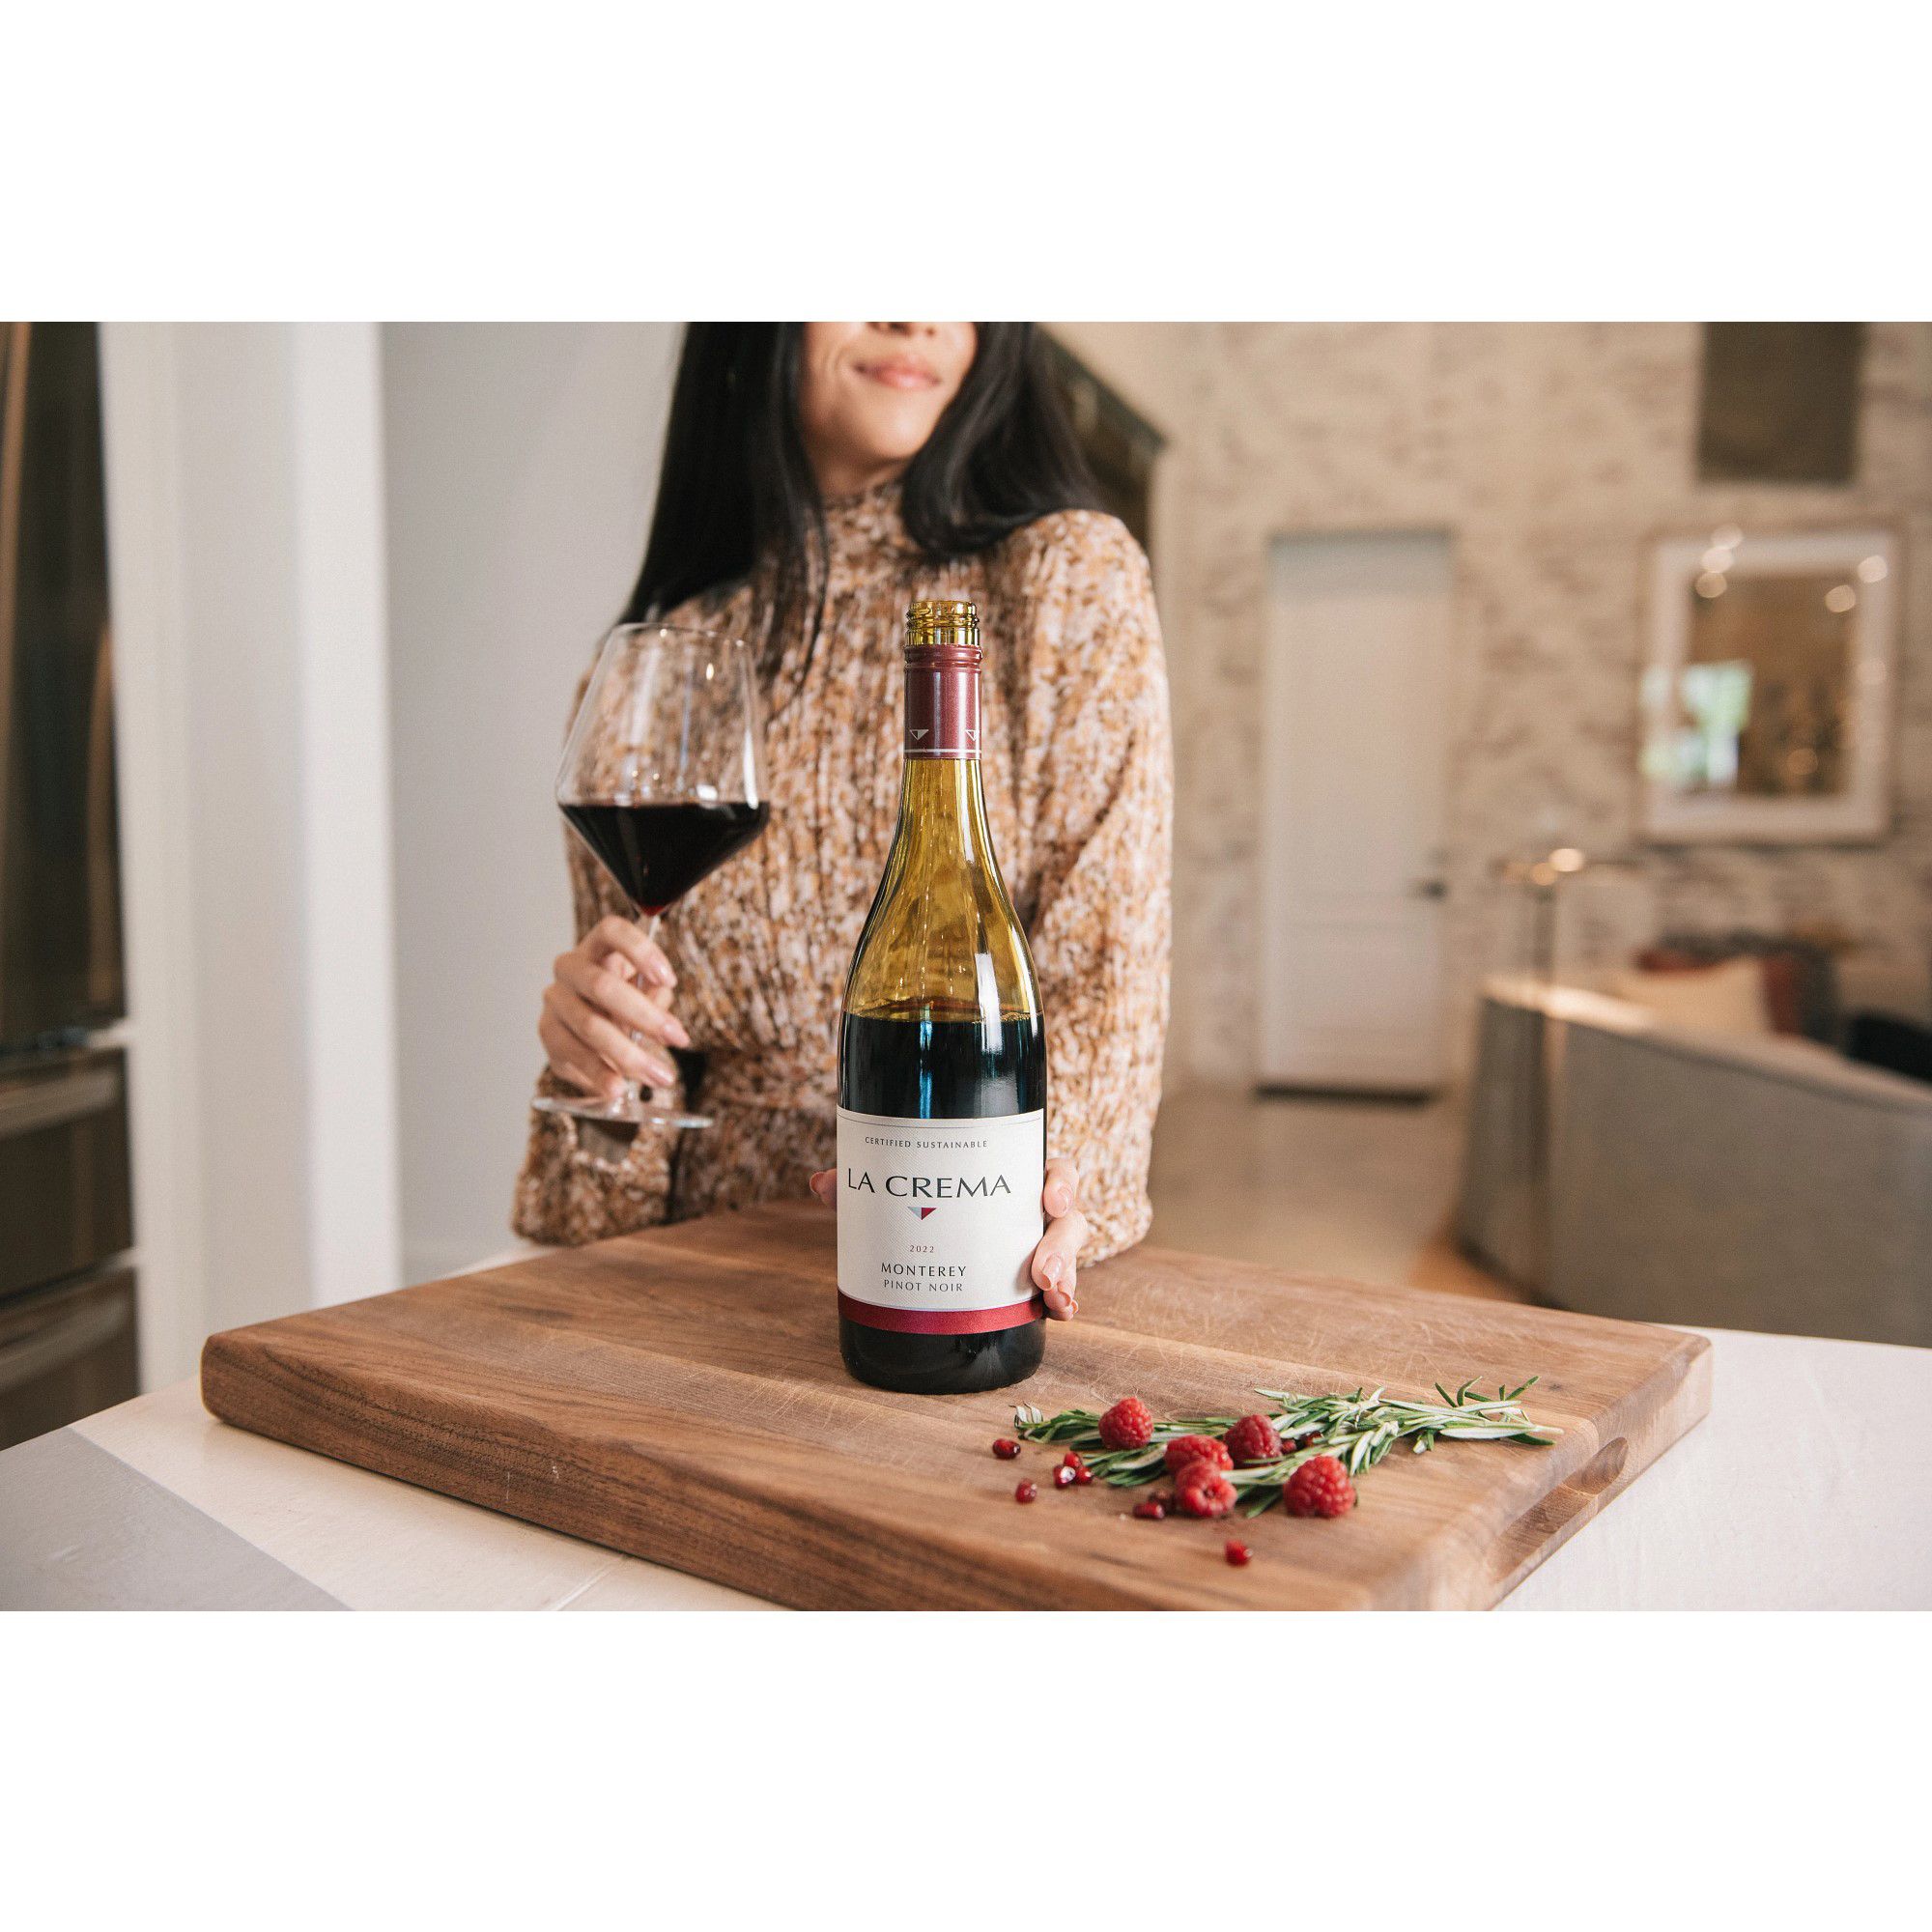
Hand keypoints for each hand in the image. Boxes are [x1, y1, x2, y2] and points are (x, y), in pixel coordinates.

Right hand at [538, 914, 689, 1099]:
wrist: (591, 1029)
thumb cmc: (624, 1001)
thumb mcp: (647, 994)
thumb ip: (655, 998)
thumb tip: (661, 1021)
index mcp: (597, 947)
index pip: (612, 931)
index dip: (641, 951)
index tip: (670, 980)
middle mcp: (570, 968)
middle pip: (602, 985)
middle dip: (645, 1016)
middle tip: (678, 1038)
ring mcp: (555, 1000)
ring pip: (589, 1025)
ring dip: (629, 1054)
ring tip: (660, 1076)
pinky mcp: (548, 1033)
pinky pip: (573, 1054)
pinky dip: (599, 1074)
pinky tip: (618, 1087)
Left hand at [807, 1157, 1087, 1319]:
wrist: (936, 1243)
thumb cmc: (930, 1206)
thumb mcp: (903, 1196)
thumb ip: (868, 1187)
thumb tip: (823, 1184)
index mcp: (1012, 1178)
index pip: (1053, 1169)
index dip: (1061, 1181)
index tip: (1050, 1197)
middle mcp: (1032, 1211)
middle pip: (1068, 1220)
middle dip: (1061, 1247)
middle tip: (1041, 1272)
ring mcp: (1038, 1247)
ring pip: (1069, 1257)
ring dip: (1067, 1278)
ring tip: (1052, 1300)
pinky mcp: (1036, 1282)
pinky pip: (1062, 1289)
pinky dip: (1065, 1301)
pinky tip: (1058, 1315)